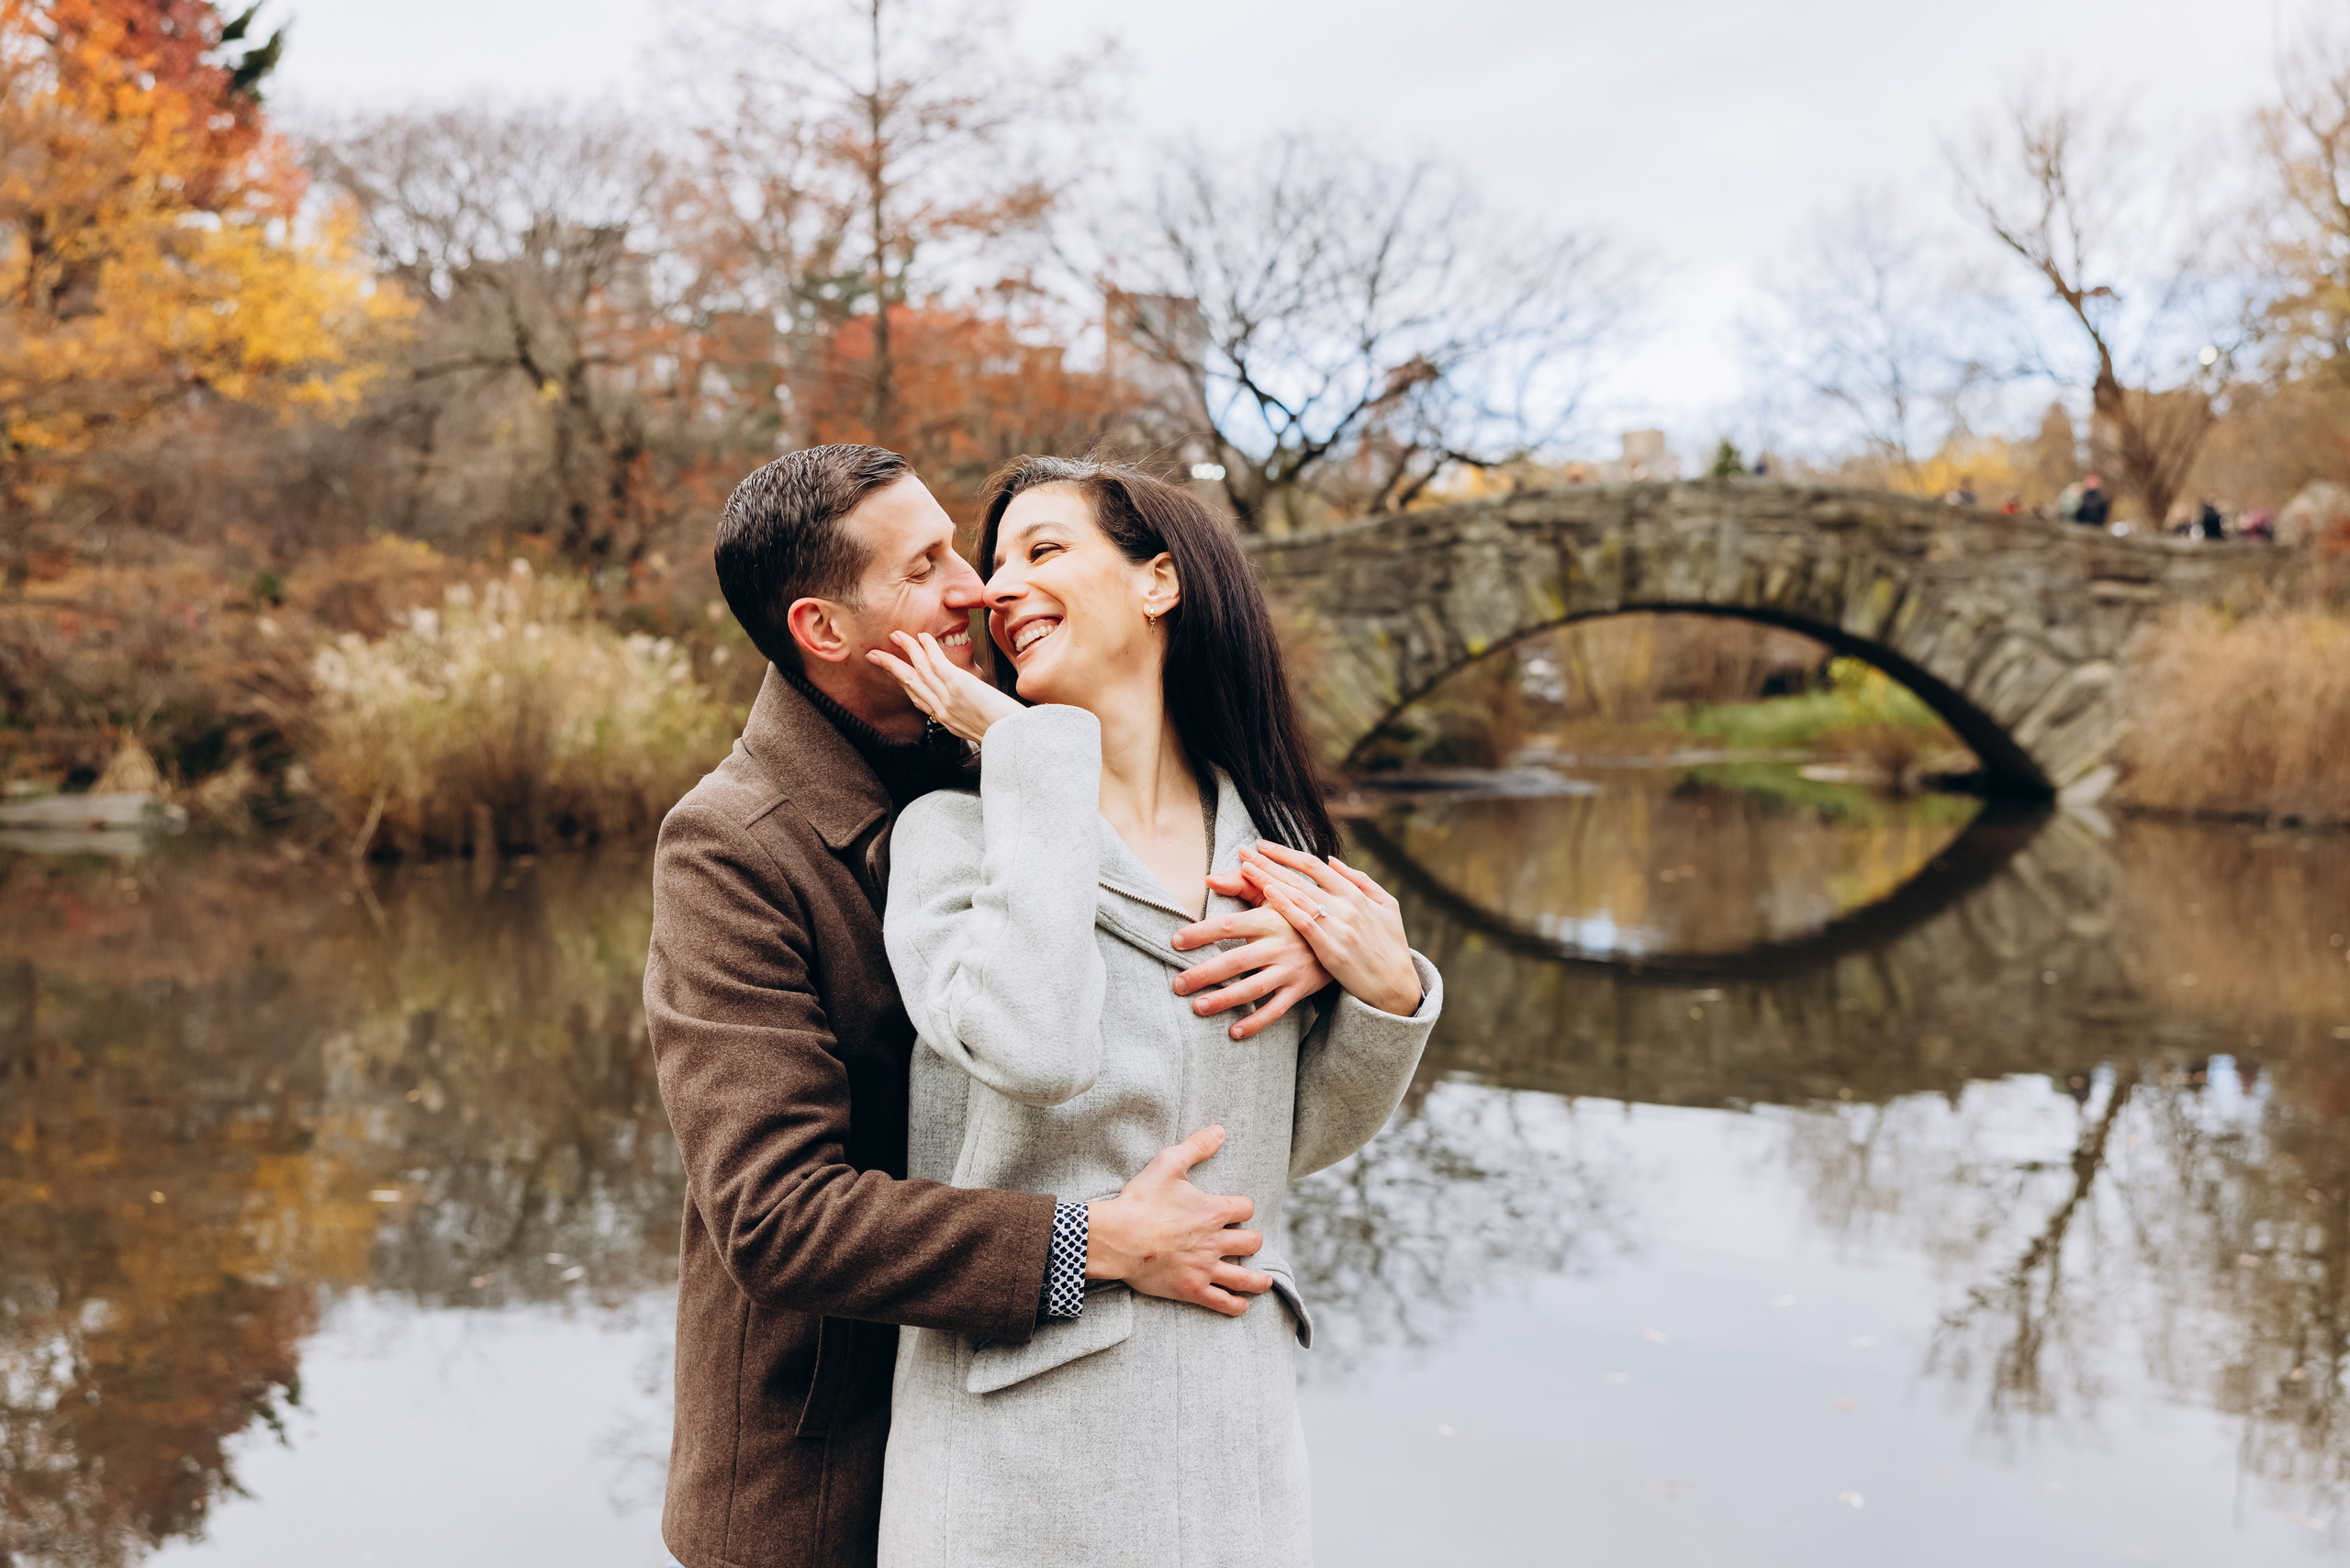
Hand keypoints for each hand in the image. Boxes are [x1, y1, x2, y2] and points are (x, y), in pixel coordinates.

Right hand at [865, 630, 1021, 743]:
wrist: (1013, 737)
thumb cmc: (1003, 732)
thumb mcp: (978, 729)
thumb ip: (967, 716)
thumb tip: (969, 705)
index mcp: (946, 720)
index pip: (917, 698)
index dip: (903, 682)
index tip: (893, 671)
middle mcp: (941, 710)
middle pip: (909, 684)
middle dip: (890, 667)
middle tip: (874, 655)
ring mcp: (947, 698)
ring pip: (919, 670)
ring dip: (906, 651)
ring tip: (896, 636)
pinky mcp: (958, 686)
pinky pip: (937, 663)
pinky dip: (927, 649)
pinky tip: (921, 637)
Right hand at [1085, 1125, 1269, 1316]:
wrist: (1116, 1238)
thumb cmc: (1140, 1201)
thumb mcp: (1168, 1164)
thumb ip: (1196, 1147)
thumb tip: (1220, 1130)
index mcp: (1214, 1211)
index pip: (1246, 1209)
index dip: (1243, 1208)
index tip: (1237, 1210)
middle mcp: (1216, 1242)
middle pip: (1252, 1242)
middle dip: (1252, 1240)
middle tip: (1246, 1242)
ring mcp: (1205, 1268)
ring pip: (1245, 1277)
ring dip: (1258, 1279)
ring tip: (1264, 1281)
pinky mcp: (1191, 1289)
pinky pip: (1222, 1302)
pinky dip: (1235, 1305)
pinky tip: (1241, 1305)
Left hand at [1170, 877, 1335, 1039]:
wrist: (1342, 933)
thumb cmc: (1296, 911)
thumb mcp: (1274, 893)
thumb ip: (1241, 883)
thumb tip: (1209, 878)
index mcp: (1268, 920)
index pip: (1229, 925)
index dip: (1201, 933)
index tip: (1175, 941)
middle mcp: (1278, 946)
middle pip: (1236, 961)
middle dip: (1204, 974)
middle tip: (1178, 985)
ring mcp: (1289, 970)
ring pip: (1253, 989)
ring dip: (1224, 1000)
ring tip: (1198, 1007)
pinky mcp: (1299, 989)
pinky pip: (1276, 1010)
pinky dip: (1256, 1023)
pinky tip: (1234, 1032)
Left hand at [1238, 842, 1420, 1017]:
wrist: (1396, 985)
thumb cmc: (1391, 946)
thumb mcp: (1387, 906)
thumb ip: (1361, 881)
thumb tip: (1332, 861)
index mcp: (1356, 894)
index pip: (1314, 865)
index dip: (1286, 853)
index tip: (1262, 845)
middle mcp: (1346, 907)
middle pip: (1299, 878)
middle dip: (1268, 863)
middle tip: (1244, 851)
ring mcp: (1338, 928)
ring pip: (1298, 897)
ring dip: (1269, 880)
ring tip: (1245, 868)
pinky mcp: (1332, 951)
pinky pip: (1305, 924)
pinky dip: (1287, 907)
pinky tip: (1269, 894)